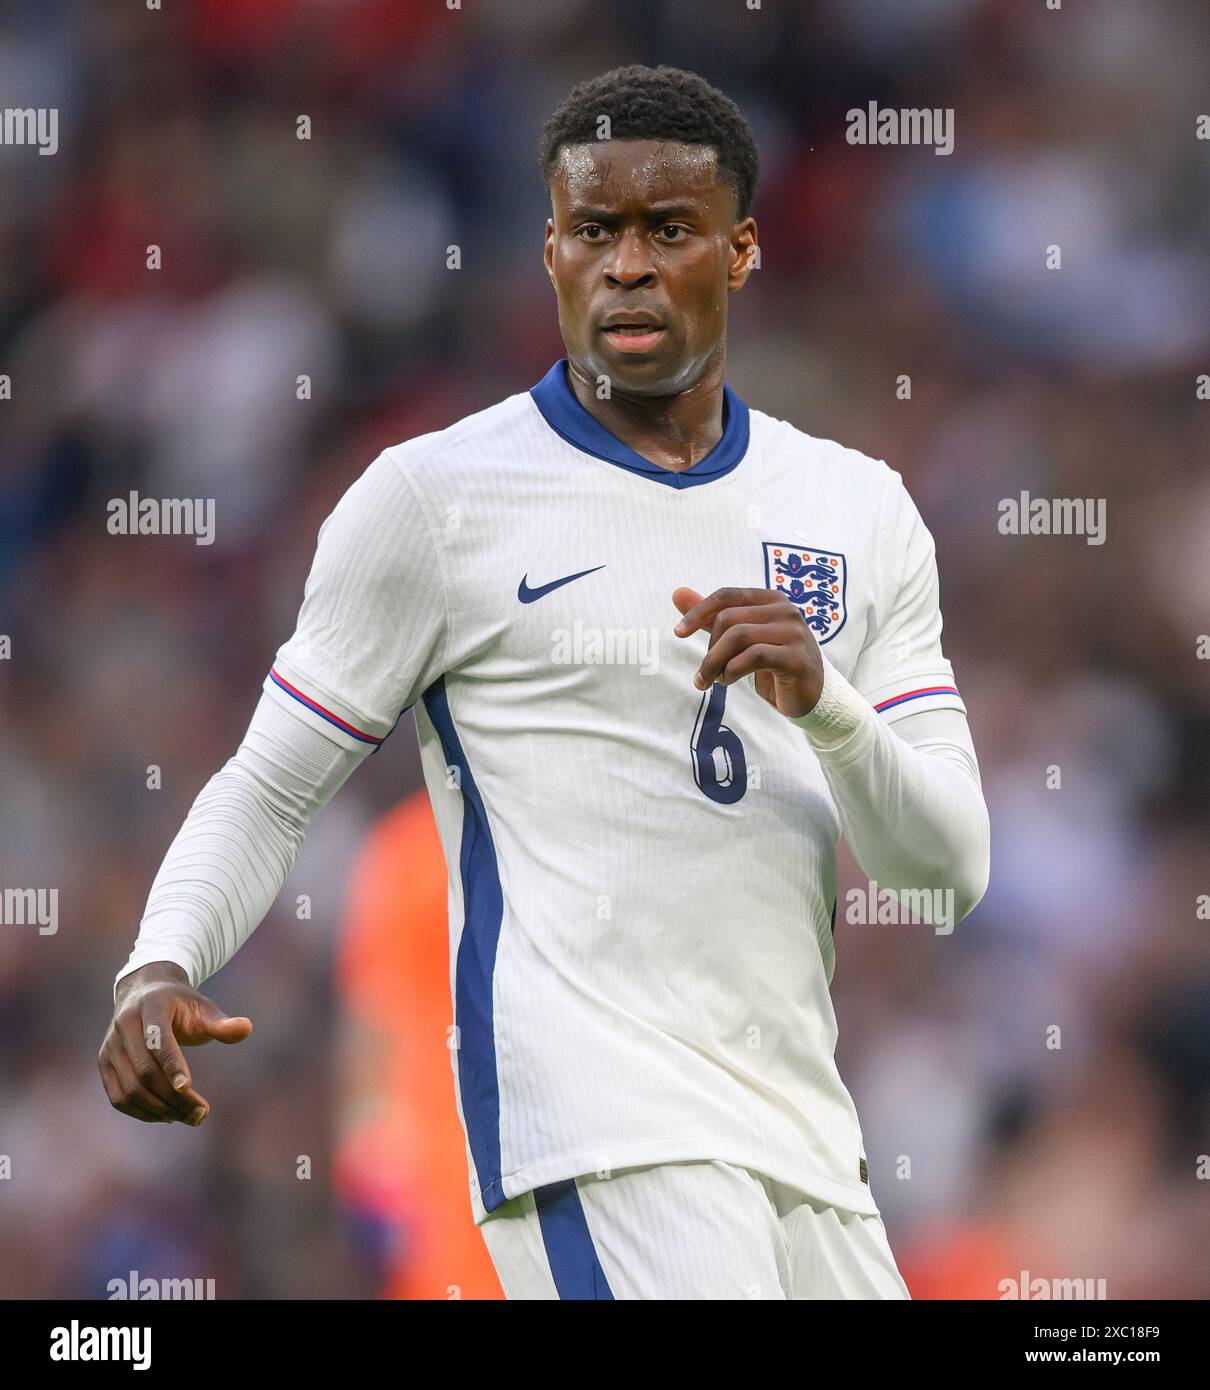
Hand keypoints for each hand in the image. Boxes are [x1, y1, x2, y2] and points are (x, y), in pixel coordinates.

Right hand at [98, 962, 252, 1124]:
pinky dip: (142, 1112)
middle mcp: (124, 1024)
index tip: (189, 1088)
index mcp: (151, 1005)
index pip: (158, 1039)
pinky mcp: (104, 1063)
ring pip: (130, 1089)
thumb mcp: (204, 1008)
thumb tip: (247, 1029)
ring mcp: (110, 1045)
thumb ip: (222, 1024)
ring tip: (189, 1118)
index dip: (172, 1064)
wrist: (145, 993)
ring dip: (159, 1110)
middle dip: (173, 1097)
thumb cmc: (181, 1005)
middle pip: (145, 1071)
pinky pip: (118, 1097)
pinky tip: (168, 1115)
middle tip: (202, 1114)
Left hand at [672, 586, 823, 718]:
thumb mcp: (740, 638)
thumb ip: (712, 616)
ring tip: (712, 680)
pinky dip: (732, 670)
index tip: (678, 633)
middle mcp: (785, 610)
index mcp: (771, 600)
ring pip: (738, 637)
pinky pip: (753, 657)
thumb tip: (677, 593)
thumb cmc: (773, 663)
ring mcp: (793, 633)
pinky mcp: (797, 658)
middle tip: (704, 673)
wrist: (810, 695)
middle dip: (709, 649)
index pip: (727, 595)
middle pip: (728, 618)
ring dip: (715, 663)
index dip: (698, 612)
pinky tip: (728, 681)